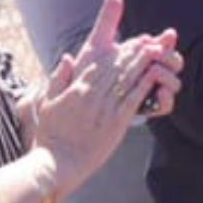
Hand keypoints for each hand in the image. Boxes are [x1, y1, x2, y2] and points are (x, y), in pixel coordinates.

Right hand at [27, 0, 178, 197]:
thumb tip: (67, 57)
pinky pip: (133, 98)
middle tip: (147, 39)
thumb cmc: (51, 137)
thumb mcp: (47, 103)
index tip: (126, 41)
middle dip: (133, 51)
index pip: (100, 62)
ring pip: (127, 78)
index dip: (115, 50)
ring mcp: (106, 108)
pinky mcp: (117, 122)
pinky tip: (154, 74)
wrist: (58, 163)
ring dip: (142, 62)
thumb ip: (58, 79)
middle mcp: (93, 95)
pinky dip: (144, 84)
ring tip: (155, 49)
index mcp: (77, 89)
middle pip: (117, 66)